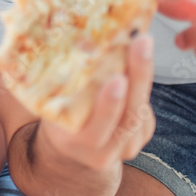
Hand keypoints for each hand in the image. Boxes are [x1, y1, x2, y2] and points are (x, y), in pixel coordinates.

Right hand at [39, 36, 154, 171]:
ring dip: (144, 75)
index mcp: (73, 143)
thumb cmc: (55, 119)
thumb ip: (57, 89)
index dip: (108, 106)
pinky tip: (140, 57)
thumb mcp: (49, 108)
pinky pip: (146, 112)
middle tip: (140, 44)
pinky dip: (144, 83)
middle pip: (127, 118)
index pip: (95, 131)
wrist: (71, 149)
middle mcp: (102, 152)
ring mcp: (124, 149)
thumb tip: (62, 44)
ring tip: (142, 42)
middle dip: (137, 78)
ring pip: (140, 112)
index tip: (117, 78)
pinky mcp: (140, 139)